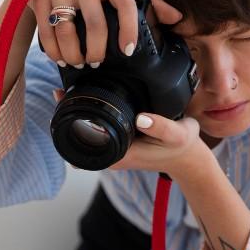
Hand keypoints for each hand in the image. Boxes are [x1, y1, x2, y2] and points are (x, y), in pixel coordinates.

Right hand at [19, 0, 182, 68]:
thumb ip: (147, 0)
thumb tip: (178, 18)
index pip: (126, 3)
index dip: (129, 30)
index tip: (128, 51)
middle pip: (95, 24)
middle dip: (96, 51)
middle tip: (97, 62)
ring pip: (68, 31)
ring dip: (74, 54)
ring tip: (78, 62)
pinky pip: (47, 32)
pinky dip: (54, 51)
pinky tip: (60, 58)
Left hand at [54, 87, 207, 176]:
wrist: (189, 158)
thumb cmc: (182, 146)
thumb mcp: (177, 134)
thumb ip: (161, 127)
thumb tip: (140, 118)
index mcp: (120, 155)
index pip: (83, 143)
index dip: (69, 124)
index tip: (63, 101)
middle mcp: (112, 156)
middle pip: (78, 138)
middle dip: (68, 116)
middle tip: (60, 91)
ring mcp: (114, 151)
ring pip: (85, 134)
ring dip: (76, 115)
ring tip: (68, 92)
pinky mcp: (118, 143)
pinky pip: (96, 130)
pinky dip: (88, 115)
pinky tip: (86, 98)